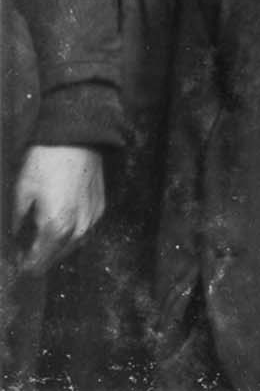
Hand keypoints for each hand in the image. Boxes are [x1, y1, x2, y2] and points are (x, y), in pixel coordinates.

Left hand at [11, 145, 104, 274]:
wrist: (75, 139)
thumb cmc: (45, 164)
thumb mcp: (21, 193)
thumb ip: (17, 222)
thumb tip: (14, 237)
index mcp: (56, 226)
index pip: (38, 261)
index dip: (24, 264)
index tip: (16, 261)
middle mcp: (78, 227)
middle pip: (56, 258)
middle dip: (40, 258)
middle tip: (25, 251)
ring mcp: (92, 218)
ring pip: (73, 246)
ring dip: (57, 249)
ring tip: (42, 241)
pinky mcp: (100, 207)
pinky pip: (86, 232)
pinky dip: (72, 236)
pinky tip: (62, 228)